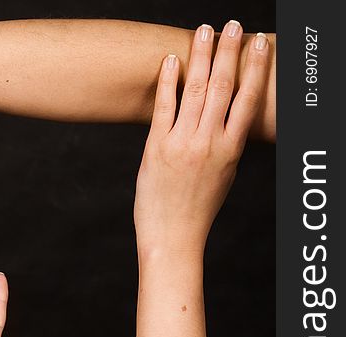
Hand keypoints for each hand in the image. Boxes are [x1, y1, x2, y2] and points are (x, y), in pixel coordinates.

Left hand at [134, 24, 270, 253]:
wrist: (173, 237)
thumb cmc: (198, 209)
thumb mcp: (223, 175)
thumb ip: (225, 143)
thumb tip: (228, 118)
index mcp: (231, 149)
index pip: (248, 97)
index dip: (253, 65)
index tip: (258, 41)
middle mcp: (209, 142)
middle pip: (222, 86)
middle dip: (228, 51)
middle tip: (232, 24)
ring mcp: (182, 143)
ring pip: (194, 90)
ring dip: (200, 56)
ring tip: (204, 30)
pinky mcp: (155, 148)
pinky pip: (163, 108)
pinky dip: (168, 82)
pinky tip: (171, 60)